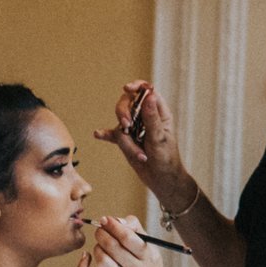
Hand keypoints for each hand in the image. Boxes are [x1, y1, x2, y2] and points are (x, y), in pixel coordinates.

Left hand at [80, 215, 182, 266]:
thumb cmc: (148, 262)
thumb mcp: (149, 243)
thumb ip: (134, 227)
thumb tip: (114, 220)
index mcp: (146, 255)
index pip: (128, 238)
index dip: (114, 226)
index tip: (105, 219)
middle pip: (112, 247)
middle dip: (102, 234)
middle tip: (101, 229)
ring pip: (102, 261)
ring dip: (97, 248)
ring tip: (100, 244)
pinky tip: (86, 257)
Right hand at [95, 82, 193, 210]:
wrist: (161, 180)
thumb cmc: (167, 159)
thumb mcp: (159, 138)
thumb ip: (152, 118)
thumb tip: (149, 96)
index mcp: (159, 113)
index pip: (147, 92)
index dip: (137, 87)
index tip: (127, 88)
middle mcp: (146, 118)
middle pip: (128, 103)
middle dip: (124, 113)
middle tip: (127, 125)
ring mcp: (135, 129)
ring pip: (120, 123)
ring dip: (127, 141)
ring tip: (140, 154)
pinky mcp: (126, 141)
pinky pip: (113, 135)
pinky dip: (106, 135)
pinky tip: (98, 134)